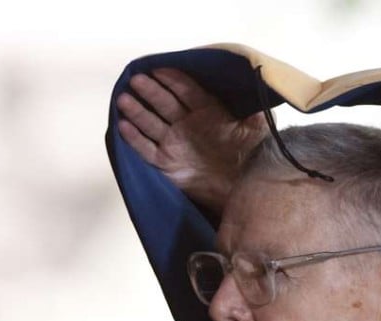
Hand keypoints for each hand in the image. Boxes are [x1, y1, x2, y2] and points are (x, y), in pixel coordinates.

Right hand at [116, 68, 268, 215]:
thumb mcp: (258, 128)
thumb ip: (254, 106)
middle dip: (151, 91)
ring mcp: (175, 143)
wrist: (244, 190)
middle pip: (165, 103)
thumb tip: (255, 80)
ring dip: (137, 111)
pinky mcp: (166, 162)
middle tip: (137, 80)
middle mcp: (188, 124)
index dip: (173, 80)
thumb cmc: (253, 158)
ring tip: (124, 99)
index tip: (158, 69)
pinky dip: (134, 138)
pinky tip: (123, 125)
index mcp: (208, 113)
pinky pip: (146, 148)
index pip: (187, 91)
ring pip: (151, 123)